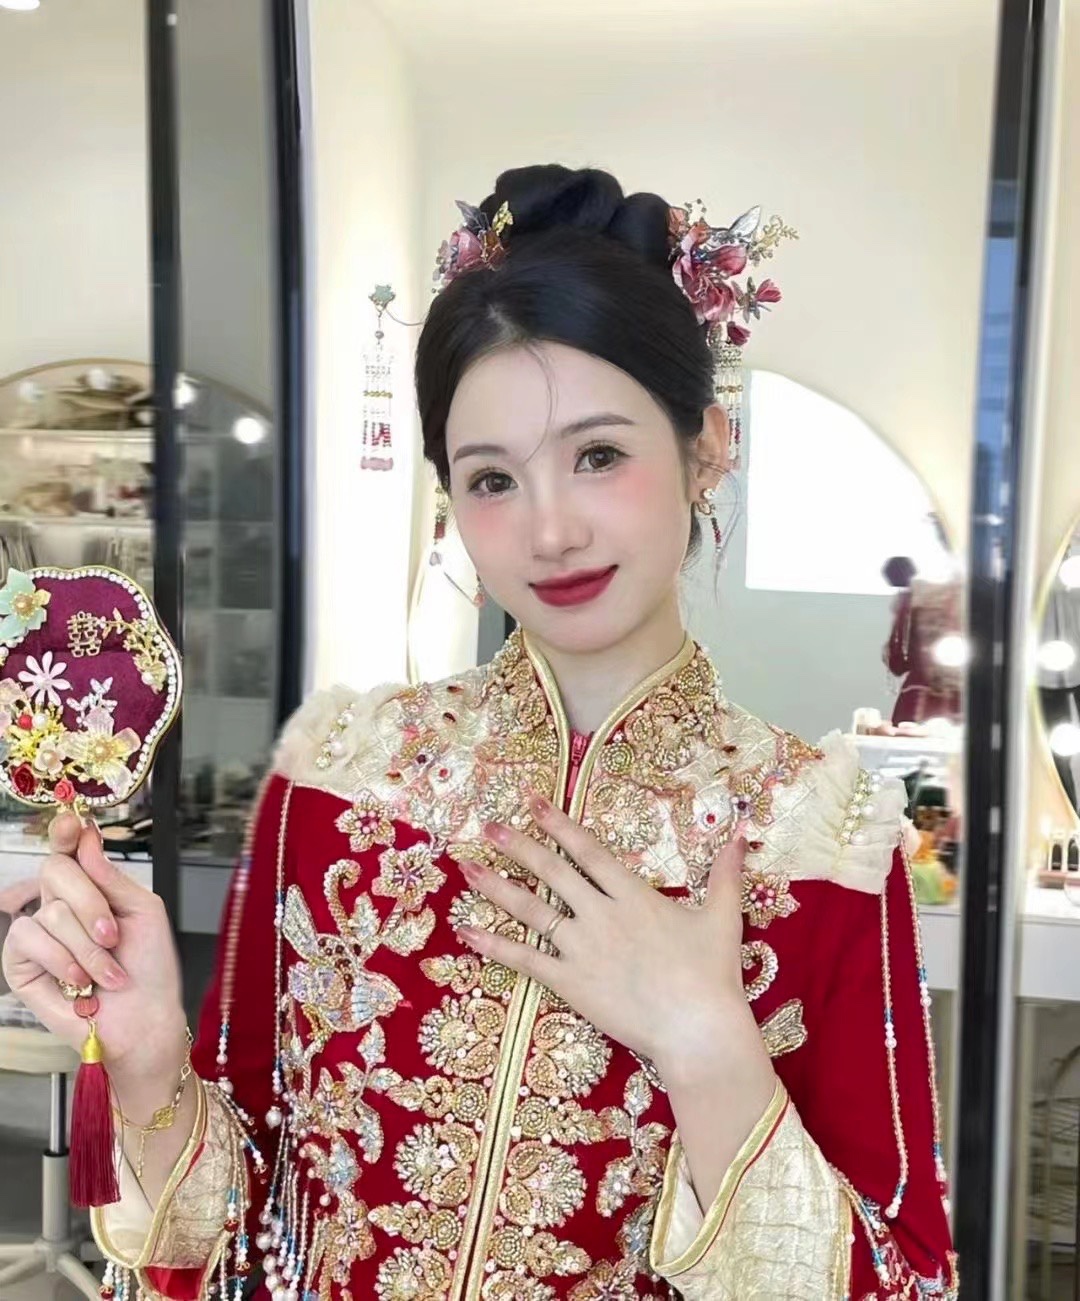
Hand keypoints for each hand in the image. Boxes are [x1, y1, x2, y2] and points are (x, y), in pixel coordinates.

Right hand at [0, 813, 185, 1087]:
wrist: (144, 1019)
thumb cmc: (150, 968)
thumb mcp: (144, 912)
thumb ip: (112, 876)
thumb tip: (87, 838)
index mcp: (93, 888)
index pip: (69, 850)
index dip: (66, 832)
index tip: (72, 823)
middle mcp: (61, 905)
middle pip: (55, 870)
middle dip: (91, 904)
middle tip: (113, 935)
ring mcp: (38, 933)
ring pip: (50, 912)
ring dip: (87, 947)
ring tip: (107, 972)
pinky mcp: (19, 963)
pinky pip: (27, 938)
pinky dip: (62, 960)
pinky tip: (80, 982)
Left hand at [457, 795, 755, 1068]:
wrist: (698, 1029)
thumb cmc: (713, 974)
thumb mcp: (722, 917)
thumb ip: (725, 874)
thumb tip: (741, 835)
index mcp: (632, 895)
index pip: (586, 851)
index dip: (557, 824)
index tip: (531, 803)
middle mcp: (600, 914)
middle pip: (551, 872)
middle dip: (517, 846)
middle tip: (487, 827)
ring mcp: (582, 948)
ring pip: (530, 911)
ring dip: (496, 887)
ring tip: (467, 867)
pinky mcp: (570, 983)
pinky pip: (525, 960)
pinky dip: (495, 946)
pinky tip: (468, 933)